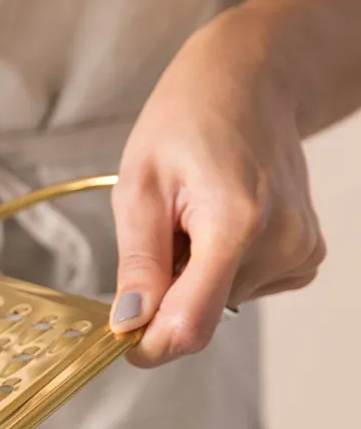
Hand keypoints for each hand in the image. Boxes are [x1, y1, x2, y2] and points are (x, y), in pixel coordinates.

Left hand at [110, 8, 325, 365]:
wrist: (250, 83)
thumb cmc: (188, 122)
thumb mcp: (140, 187)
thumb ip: (138, 264)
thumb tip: (129, 324)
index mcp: (236, 225)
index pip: (190, 325)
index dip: (149, 345)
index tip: (122, 338)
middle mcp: (280, 243)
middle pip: (201, 314)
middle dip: (167, 291)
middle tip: (165, 232)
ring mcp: (300, 251)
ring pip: (220, 303)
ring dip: (192, 275)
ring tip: (195, 217)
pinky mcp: (306, 256)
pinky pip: (244, 288)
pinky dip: (221, 268)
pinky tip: (222, 222)